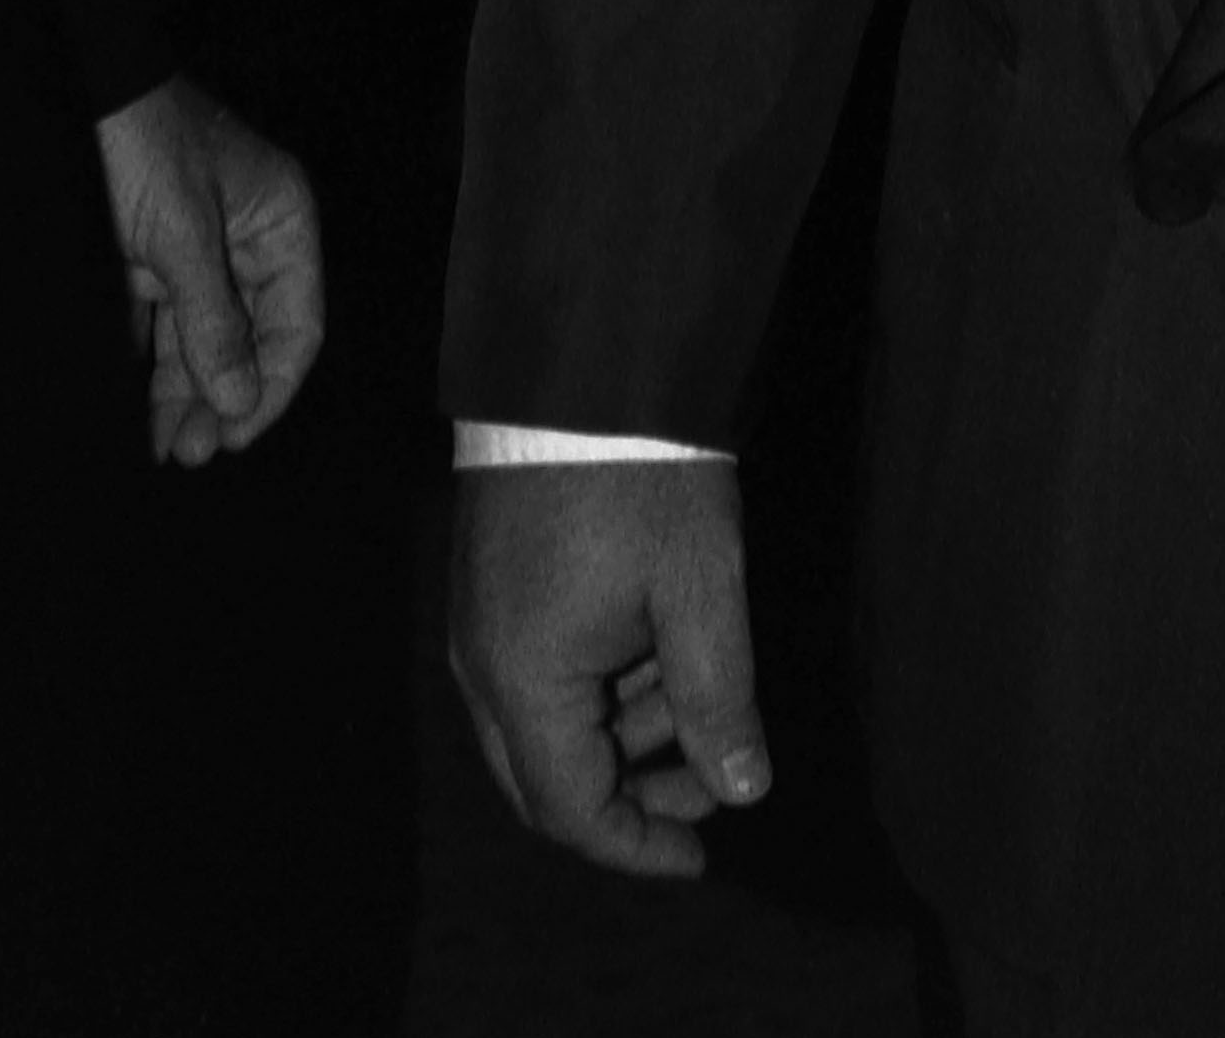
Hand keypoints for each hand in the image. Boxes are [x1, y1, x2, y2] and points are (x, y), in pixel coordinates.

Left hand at [92, 74, 325, 465]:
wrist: (78, 90)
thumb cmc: (143, 139)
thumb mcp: (182, 232)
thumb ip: (214, 319)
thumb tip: (240, 397)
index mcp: (280, 223)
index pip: (297, 323)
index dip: (271, 384)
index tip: (237, 431)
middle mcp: (247, 241)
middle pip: (249, 341)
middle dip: (224, 398)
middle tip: (194, 451)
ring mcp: (198, 251)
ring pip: (203, 341)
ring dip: (188, 394)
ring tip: (172, 448)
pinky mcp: (150, 259)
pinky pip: (162, 328)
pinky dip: (154, 369)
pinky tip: (144, 415)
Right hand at [450, 449, 770, 880]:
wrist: (584, 367)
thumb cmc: (644, 479)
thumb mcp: (700, 592)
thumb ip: (719, 702)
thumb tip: (743, 791)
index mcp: (523, 681)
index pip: (571, 810)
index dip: (637, 846)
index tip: (701, 856)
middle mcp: (483, 666)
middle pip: (546, 780)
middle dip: (633, 792)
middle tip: (714, 775)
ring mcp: (481, 623)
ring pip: (546, 726)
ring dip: (625, 732)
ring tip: (701, 684)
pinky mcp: (493, 587)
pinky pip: (541, 673)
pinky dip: (602, 685)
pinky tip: (662, 645)